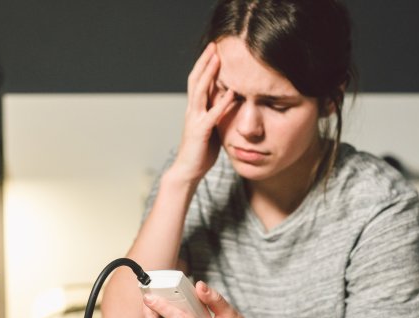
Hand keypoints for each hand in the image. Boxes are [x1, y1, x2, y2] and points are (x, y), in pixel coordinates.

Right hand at [172, 42, 235, 182]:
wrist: (187, 171)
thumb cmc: (200, 152)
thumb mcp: (211, 129)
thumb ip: (216, 115)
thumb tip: (230, 104)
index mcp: (195, 110)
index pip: (197, 81)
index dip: (204, 65)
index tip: (214, 51)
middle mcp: (192, 111)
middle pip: (196, 80)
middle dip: (205, 62)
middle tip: (214, 45)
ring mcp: (194, 120)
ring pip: (200, 91)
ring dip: (209, 74)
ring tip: (218, 59)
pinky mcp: (200, 132)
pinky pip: (212, 114)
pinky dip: (222, 102)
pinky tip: (232, 93)